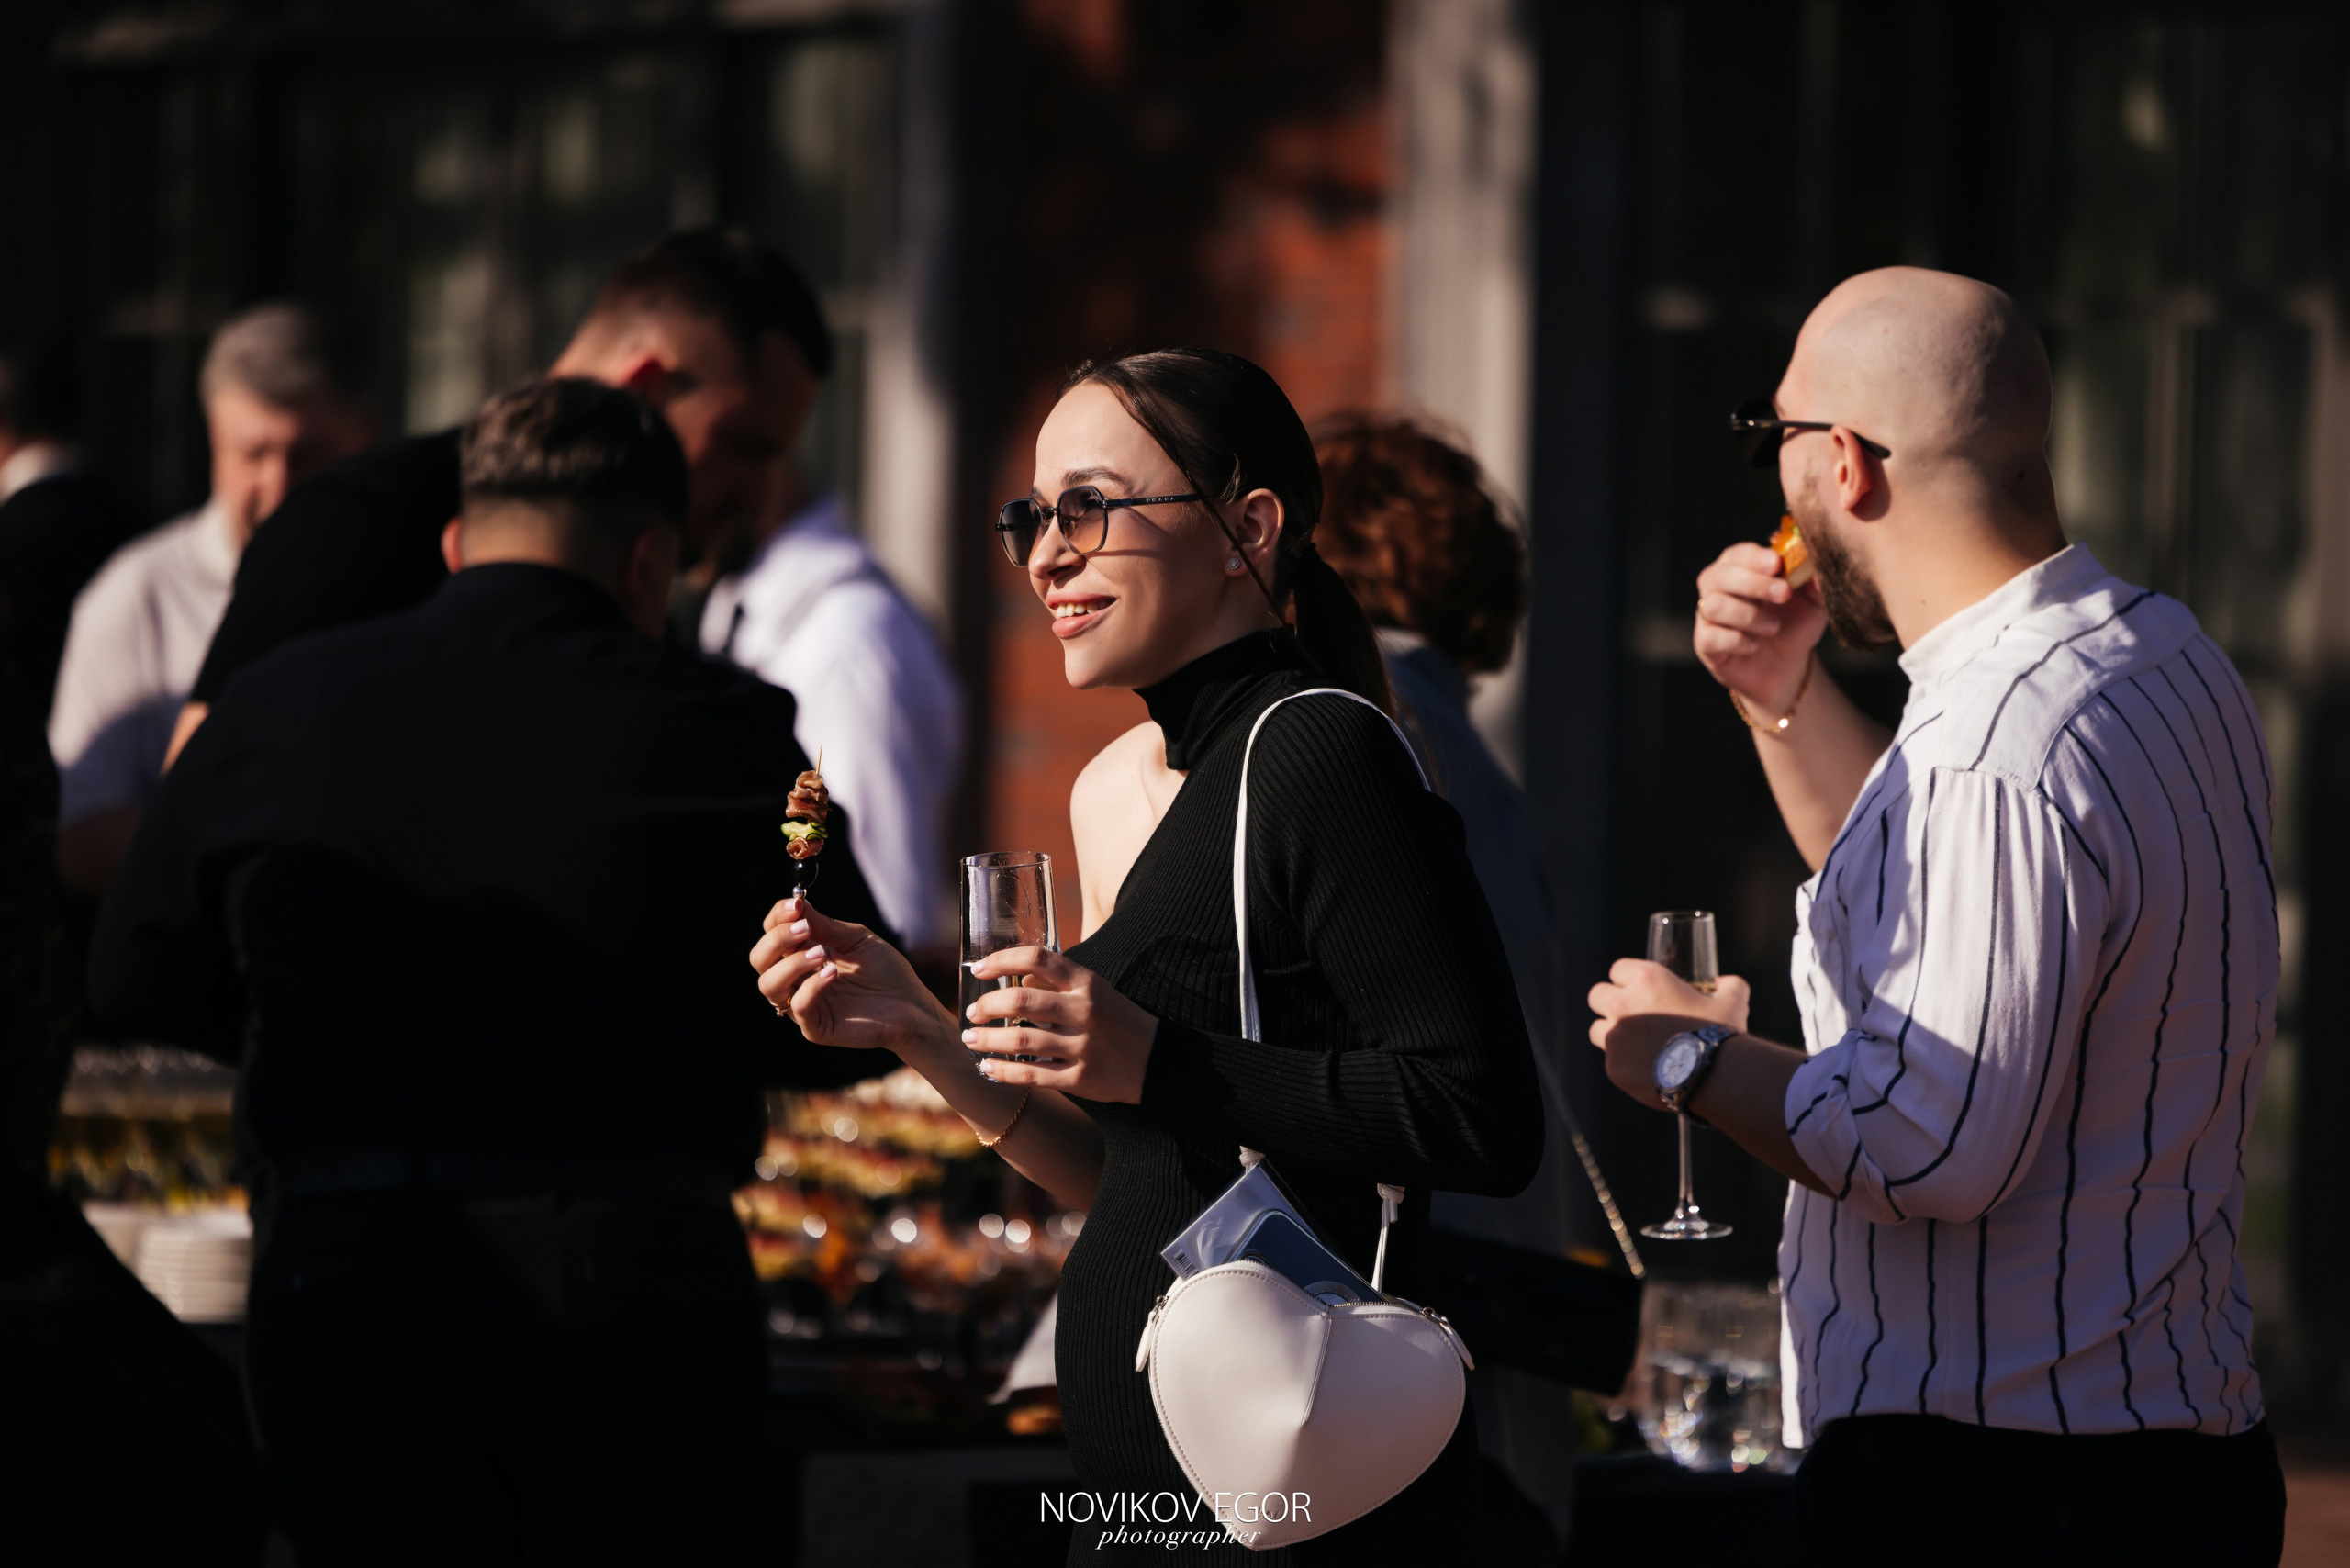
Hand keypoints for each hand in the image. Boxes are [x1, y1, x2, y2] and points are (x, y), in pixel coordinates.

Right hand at [751, 897, 948, 1051]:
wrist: (911, 1005)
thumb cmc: (885, 970)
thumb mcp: (856, 939)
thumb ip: (826, 927)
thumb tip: (797, 904)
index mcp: (801, 955)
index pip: (771, 934)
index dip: (777, 918)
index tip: (796, 904)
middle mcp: (795, 979)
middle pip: (759, 958)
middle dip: (776, 939)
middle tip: (805, 928)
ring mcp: (802, 1004)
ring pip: (769, 985)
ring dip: (790, 964)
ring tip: (821, 953)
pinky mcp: (815, 1028)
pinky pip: (797, 1008)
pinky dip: (811, 987)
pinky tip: (833, 973)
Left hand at [961, 946, 1158, 1103]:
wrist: (1159, 1061)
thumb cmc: (1118, 1020)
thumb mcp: (1096, 990)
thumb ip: (1057, 981)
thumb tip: (1015, 975)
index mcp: (1087, 983)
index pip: (1037, 958)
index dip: (1001, 960)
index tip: (978, 969)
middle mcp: (1083, 1011)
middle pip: (1021, 1000)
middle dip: (987, 1006)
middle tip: (971, 1013)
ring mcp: (1082, 1047)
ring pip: (1021, 1041)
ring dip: (988, 1040)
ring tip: (971, 1039)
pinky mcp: (1080, 1079)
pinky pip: (1033, 1074)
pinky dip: (1004, 1072)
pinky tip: (988, 1068)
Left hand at [1587, 960, 1751, 1111]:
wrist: (1714, 1077)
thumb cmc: (1721, 1033)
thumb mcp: (1733, 1000)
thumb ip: (1729, 985)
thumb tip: (1725, 984)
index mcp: (1646, 980)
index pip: (1618, 969)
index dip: (1628, 979)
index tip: (1639, 989)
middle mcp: (1623, 1005)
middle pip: (1597, 996)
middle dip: (1611, 1003)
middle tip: (1632, 1015)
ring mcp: (1614, 1037)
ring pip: (1598, 1030)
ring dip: (1613, 1034)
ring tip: (1636, 1044)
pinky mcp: (1614, 1067)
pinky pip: (1611, 1061)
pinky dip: (1625, 1064)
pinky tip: (1646, 1068)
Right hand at [1695, 541, 1825, 713]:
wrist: (1787, 667)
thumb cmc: (1794, 625)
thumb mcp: (1813, 601)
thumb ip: (1815, 580)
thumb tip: (1819, 560)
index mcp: (1742, 568)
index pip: (1738, 554)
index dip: (1755, 558)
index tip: (1777, 564)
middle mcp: (1718, 588)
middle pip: (1719, 576)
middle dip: (1753, 583)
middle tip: (1784, 594)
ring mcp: (1708, 616)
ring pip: (1713, 606)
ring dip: (1748, 615)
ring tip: (1774, 627)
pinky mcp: (1705, 644)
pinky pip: (1710, 636)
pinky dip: (1735, 640)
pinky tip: (1754, 646)